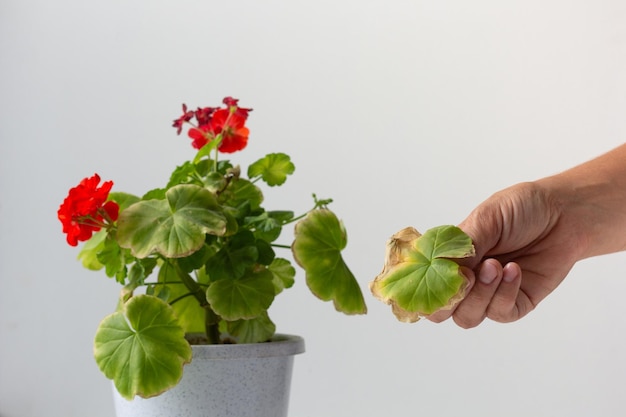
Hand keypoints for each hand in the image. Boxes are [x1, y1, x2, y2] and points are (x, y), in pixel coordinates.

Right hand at [427, 181, 585, 327]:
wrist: (563, 215)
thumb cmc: (520, 210)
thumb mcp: (485, 219)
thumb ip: (462, 247)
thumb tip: (439, 269)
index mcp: (445, 257)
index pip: (417, 282)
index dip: (415, 287)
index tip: (428, 276)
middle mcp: (462, 279)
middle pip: (437, 311)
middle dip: (447, 299)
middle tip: (466, 276)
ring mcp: (486, 294)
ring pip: (466, 317)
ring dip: (479, 294)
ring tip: (496, 265)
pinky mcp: (512, 305)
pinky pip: (499, 313)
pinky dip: (504, 293)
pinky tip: (514, 270)